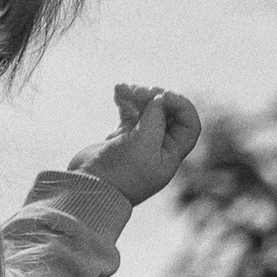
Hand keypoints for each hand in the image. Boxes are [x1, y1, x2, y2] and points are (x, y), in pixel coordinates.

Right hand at [69, 81, 202, 203]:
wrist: (87, 188)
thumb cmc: (119, 172)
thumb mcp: (143, 144)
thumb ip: (155, 119)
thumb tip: (159, 98)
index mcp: (170, 155)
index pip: (189, 125)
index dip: (181, 106)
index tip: (162, 96)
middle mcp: (158, 148)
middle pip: (167, 114)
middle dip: (155, 98)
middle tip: (140, 90)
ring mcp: (139, 143)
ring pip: (147, 112)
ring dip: (138, 96)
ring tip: (124, 87)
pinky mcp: (121, 139)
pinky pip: (129, 115)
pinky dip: (125, 102)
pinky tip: (117, 91)